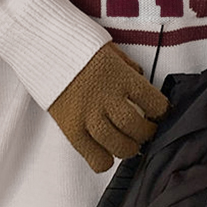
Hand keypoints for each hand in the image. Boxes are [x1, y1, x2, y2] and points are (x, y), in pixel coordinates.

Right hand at [49, 42, 169, 171]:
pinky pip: (93, 155)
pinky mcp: (71, 128)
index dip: (163, 111)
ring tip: (130, 144)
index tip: (162, 113)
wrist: (43, 46)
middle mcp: (107, 98)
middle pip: (137, 127)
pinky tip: (107, 152)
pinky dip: (104, 160)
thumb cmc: (78, 45)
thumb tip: (141, 80)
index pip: (154, 102)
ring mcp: (88, 115)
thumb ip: (128, 68)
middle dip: (147, 133)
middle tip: (147, 131)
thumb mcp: (111, 51)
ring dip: (129, 149)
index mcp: (121, 77)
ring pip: (118, 145)